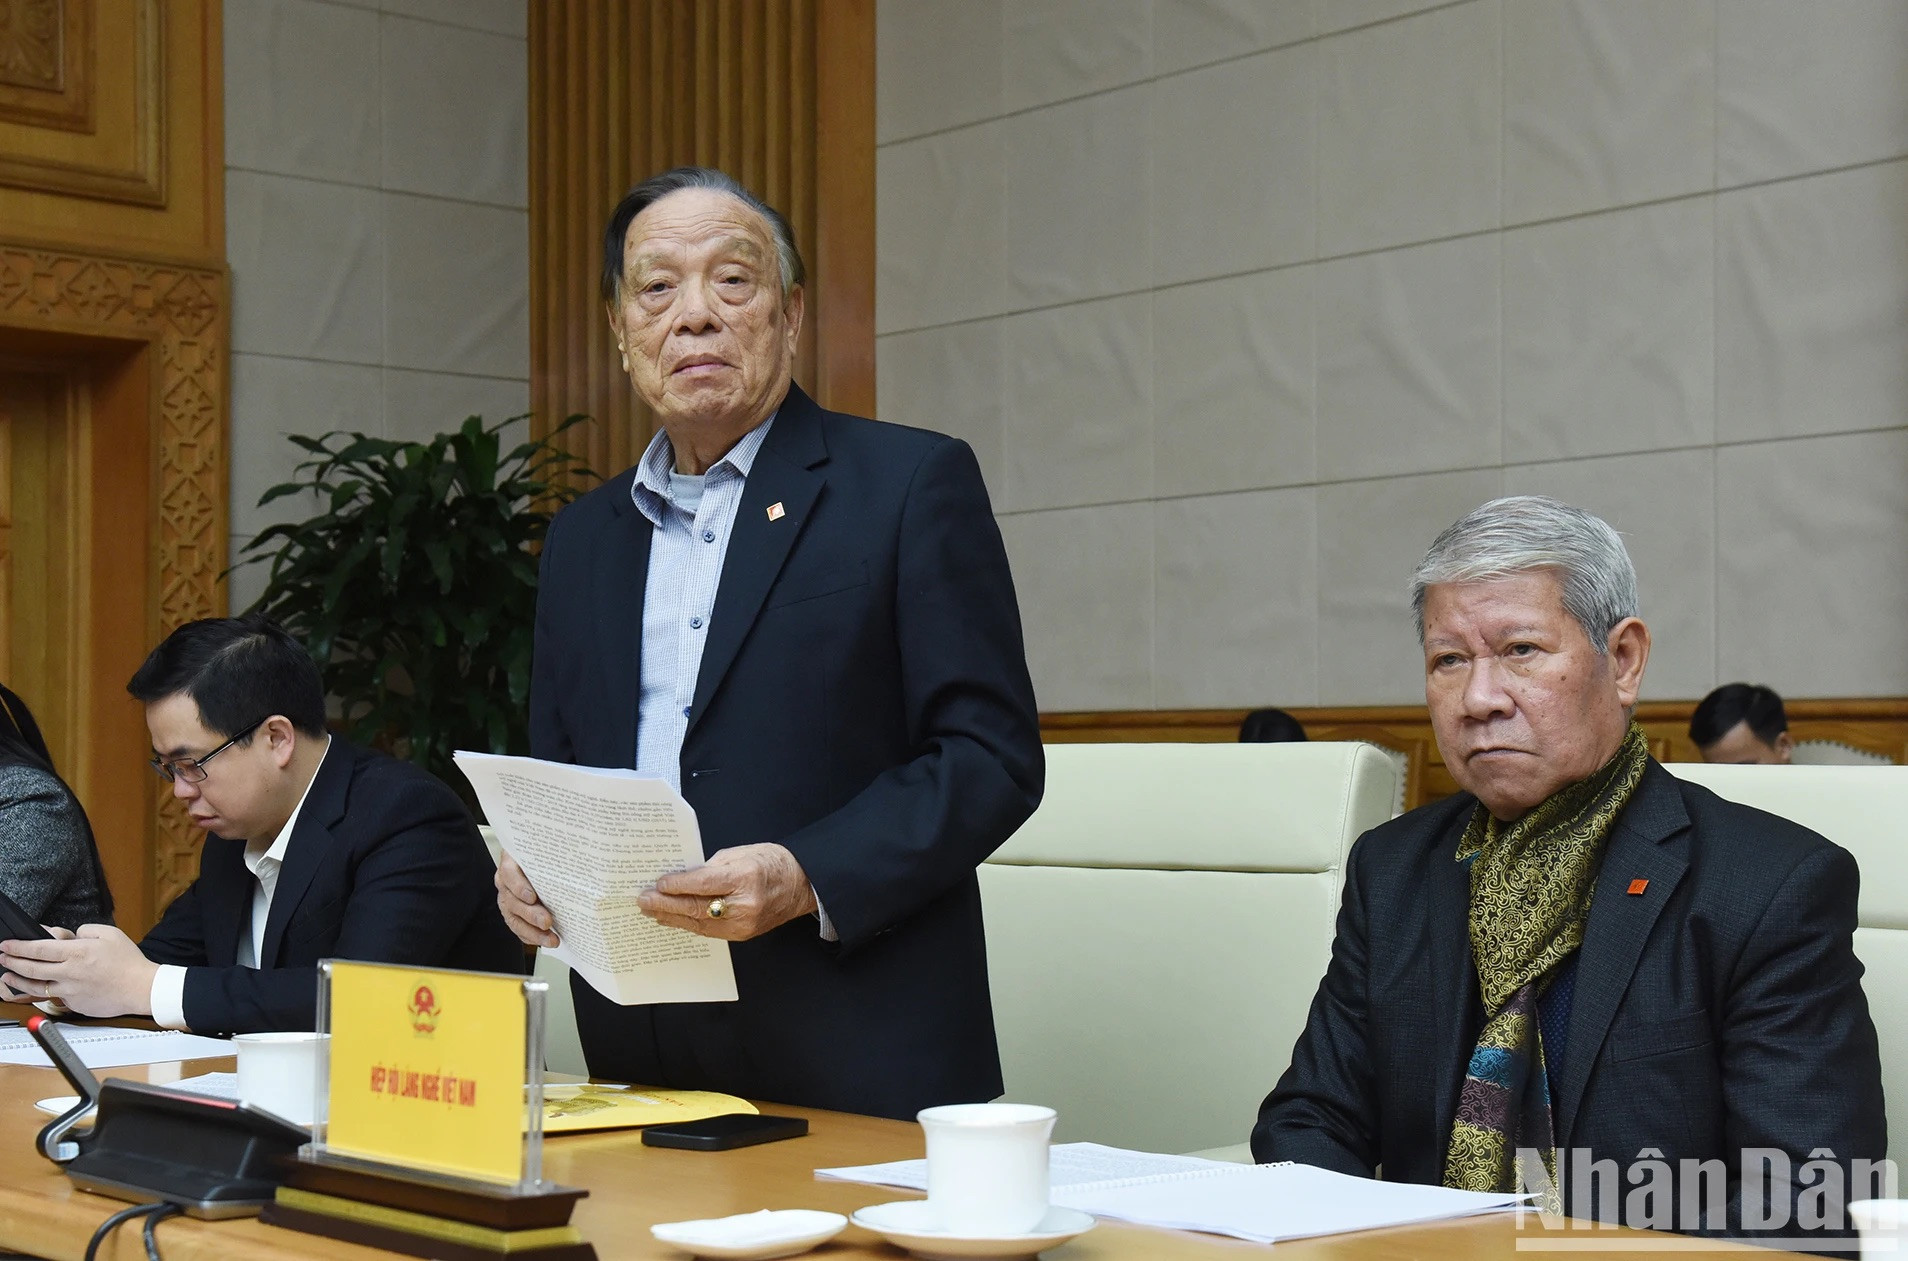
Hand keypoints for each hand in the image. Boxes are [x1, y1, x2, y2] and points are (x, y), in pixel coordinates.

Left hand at [0, 925, 155, 1016]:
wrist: (141, 988)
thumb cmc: (129, 961)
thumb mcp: (110, 934)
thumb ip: (84, 930)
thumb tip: (65, 935)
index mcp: (78, 952)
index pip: (38, 949)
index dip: (19, 946)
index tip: (7, 944)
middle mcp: (69, 972)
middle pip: (31, 968)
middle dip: (12, 961)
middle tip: (4, 957)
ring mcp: (69, 990)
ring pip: (35, 987)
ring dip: (17, 980)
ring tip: (8, 975)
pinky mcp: (73, 1003)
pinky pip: (54, 995)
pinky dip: (44, 990)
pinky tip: (38, 987)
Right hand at [496, 852, 558, 947]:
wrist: (540, 859)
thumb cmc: (544, 852)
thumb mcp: (547, 846)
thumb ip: (558, 849)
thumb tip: (582, 851)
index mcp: (512, 861)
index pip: (509, 873)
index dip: (519, 886)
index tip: (532, 896)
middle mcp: (506, 881)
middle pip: (512, 900)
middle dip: (530, 914)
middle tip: (547, 921)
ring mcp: (508, 898)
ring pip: (514, 918)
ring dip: (532, 931)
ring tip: (550, 938)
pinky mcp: (513, 912)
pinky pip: (518, 928)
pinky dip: (531, 936)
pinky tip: (545, 940)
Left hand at [638, 843, 818, 941]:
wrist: (801, 885)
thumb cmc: (771, 862)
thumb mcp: (740, 853)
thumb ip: (711, 867)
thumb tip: (681, 879)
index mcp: (745, 877)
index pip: (703, 884)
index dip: (677, 885)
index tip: (657, 884)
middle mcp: (745, 905)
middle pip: (697, 907)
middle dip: (666, 905)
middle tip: (643, 901)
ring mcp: (744, 924)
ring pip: (699, 924)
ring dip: (672, 917)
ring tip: (651, 911)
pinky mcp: (742, 935)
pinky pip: (709, 931)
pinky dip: (689, 924)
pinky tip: (674, 919)